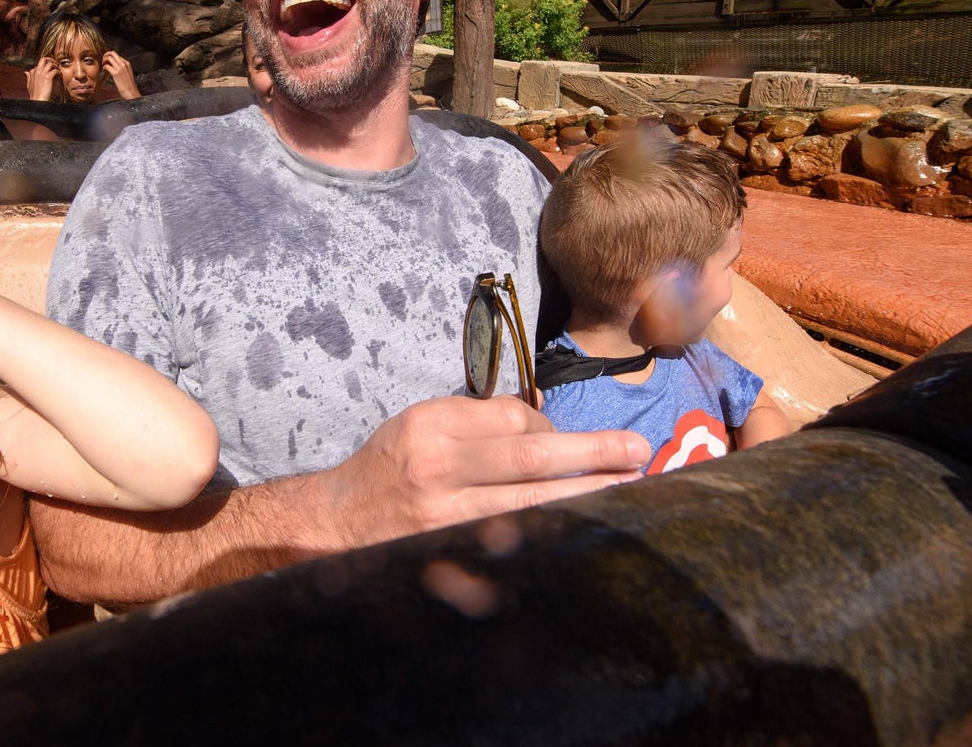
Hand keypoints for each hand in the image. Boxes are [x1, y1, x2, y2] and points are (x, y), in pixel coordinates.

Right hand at [25, 59, 58, 101]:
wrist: (38, 100)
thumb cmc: (34, 95)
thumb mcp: (29, 85)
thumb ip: (28, 77)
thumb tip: (25, 72)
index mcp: (32, 72)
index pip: (40, 64)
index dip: (46, 65)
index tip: (50, 68)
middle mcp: (37, 71)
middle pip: (44, 59)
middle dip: (51, 59)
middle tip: (55, 63)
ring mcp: (42, 74)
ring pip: (50, 63)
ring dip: (56, 65)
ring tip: (58, 68)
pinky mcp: (47, 77)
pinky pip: (55, 70)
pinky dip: (58, 71)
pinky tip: (60, 74)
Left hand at [101, 50, 140, 98]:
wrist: (132, 93)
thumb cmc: (129, 86)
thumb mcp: (127, 74)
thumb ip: (122, 69)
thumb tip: (114, 66)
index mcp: (127, 64)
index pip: (116, 54)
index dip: (109, 56)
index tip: (106, 61)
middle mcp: (124, 64)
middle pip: (112, 53)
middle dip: (105, 55)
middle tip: (103, 61)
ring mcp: (120, 68)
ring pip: (109, 58)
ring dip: (103, 61)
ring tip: (103, 66)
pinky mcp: (116, 73)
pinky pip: (106, 66)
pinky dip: (103, 67)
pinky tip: (104, 71)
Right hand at [319, 393, 649, 546]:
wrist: (333, 524)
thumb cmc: (385, 470)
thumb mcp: (418, 427)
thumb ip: (475, 423)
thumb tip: (543, 421)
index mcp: (431, 426)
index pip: (512, 419)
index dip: (550, 426)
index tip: (569, 439)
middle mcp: (436, 466)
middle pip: (532, 457)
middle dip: (592, 454)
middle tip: (639, 452)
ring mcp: (442, 515)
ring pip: (529, 503)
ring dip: (585, 496)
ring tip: (627, 488)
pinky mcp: (446, 553)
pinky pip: (510, 543)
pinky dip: (547, 536)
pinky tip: (576, 532)